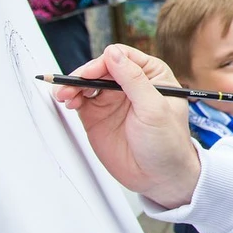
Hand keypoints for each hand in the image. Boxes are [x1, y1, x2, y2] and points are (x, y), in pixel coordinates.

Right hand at [53, 43, 200, 208]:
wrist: (159, 178)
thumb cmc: (167, 142)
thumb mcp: (154, 108)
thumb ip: (133, 80)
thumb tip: (113, 54)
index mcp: (152, 74)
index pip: (123, 57)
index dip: (103, 62)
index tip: (89, 74)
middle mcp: (131, 83)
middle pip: (101, 68)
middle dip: (83, 74)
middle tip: (71, 86)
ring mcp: (113, 100)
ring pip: (88, 83)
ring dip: (73, 85)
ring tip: (64, 95)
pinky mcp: (98, 116)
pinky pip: (80, 100)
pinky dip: (71, 98)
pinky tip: (68, 102)